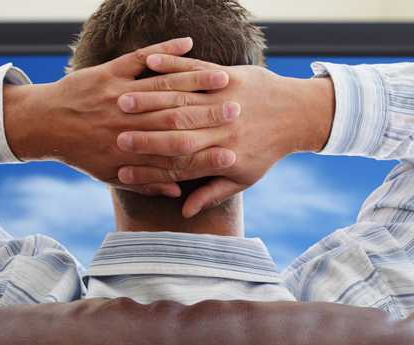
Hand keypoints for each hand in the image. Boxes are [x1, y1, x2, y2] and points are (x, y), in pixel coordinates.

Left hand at [3, 38, 239, 196]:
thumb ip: (148, 182)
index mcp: (133, 151)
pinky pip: (142, 58)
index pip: (178, 155)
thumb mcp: (111, 174)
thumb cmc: (81, 153)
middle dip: (211, 115)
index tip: (233, 152)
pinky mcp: (109, 73)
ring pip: (165, 87)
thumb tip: (179, 195)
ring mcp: (119, 95)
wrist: (44, 124)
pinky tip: (188, 42)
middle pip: (179, 119)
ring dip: (196, 80)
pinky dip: (165, 49)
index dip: (206, 155)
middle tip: (239, 110)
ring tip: (225, 76)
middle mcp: (130, 124)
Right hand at [114, 54, 334, 215]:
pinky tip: (151, 63)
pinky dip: (174, 65)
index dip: (151, 168)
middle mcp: (221, 128)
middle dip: (144, 135)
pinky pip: (197, 70)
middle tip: (116, 136)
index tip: (123, 170)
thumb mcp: (244, 177)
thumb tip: (185, 211)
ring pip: (182, 100)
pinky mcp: (228, 76)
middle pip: (176, 132)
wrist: (297, 114)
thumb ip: (212, 192)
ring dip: (151, 99)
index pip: (179, 164)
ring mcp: (224, 99)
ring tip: (123, 100)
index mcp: (221, 154)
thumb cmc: (267, 149)